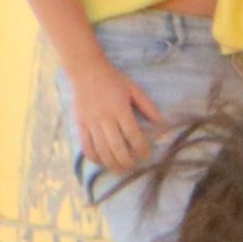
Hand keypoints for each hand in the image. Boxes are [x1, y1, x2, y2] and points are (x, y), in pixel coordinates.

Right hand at [66, 56, 167, 178]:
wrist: (86, 71)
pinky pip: (86, 146)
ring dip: (112, 164)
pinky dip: (94, 158)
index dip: (141, 149)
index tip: (147, 156)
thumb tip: (162, 123)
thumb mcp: (134, 89)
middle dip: (127, 161)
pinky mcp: (80, 125)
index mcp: (120, 109)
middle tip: (134, 167)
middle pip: (117, 147)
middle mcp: (105, 118)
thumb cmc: (114, 80)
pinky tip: (102, 162)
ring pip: (102, 150)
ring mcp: (91, 123)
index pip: (133, 135)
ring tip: (121, 170)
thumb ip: (148, 107)